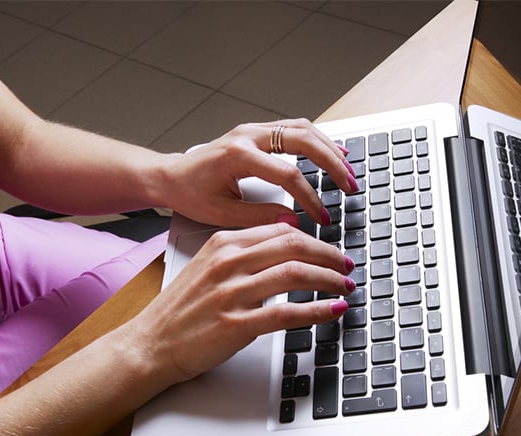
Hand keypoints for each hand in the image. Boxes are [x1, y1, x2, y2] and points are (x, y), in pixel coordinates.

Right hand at [127, 223, 354, 383]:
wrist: (150, 342)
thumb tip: (284, 244)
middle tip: (345, 267)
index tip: (329, 251)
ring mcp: (232, 293)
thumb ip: (241, 252)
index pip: (282, 230)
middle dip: (329, 256)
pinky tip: (332, 310)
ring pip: (296, 275)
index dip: (315, 240)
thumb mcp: (206, 266)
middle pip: (294, 247)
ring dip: (329, 280)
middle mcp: (228, 263)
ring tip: (344, 287)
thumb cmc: (180, 308)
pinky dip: (317, 310)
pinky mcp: (236, 324)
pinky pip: (288, 313)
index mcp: (222, 243)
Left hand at [160, 118, 356, 226]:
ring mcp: (251, 130)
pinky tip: (329, 152)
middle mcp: (247, 136)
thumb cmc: (190, 193)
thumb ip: (259, 218)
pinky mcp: (254, 132)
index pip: (287, 175)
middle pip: (302, 140)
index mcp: (238, 156)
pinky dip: (315, 139)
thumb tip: (292, 222)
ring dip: (328, 146)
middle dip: (331, 163)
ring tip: (348, 168)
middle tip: (350, 184)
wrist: (170, 176)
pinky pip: (292, 128)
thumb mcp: (221, 213)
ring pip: (301, 128)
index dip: (310, 198)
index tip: (322, 216)